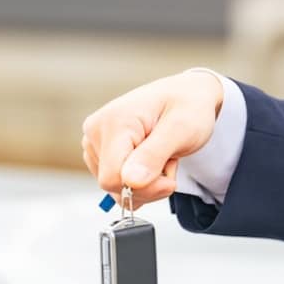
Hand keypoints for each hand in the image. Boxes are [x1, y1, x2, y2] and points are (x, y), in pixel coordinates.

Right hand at [81, 70, 222, 208]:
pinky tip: (150, 160)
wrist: (188, 95)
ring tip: (160, 156)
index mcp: (114, 121)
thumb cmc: (189, 107)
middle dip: (147, 185)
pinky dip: (138, 182)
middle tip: (168, 161)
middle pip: (112, 185)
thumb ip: (153, 156)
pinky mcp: (99, 151)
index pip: (113, 178)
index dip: (144, 188)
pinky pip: (116, 184)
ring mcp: (94, 141)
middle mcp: (96, 130)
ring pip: (114, 187)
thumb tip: (129, 181)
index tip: (170, 178)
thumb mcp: (182, 129)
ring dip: (145, 184)